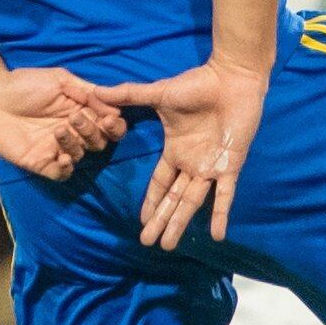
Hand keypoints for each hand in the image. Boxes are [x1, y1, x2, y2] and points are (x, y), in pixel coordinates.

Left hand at [0, 66, 124, 180]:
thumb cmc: (25, 84)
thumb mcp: (60, 80)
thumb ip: (87, 91)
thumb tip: (114, 105)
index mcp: (82, 112)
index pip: (108, 126)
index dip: (114, 126)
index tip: (108, 119)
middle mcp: (73, 132)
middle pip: (99, 142)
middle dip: (93, 132)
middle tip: (75, 118)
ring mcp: (56, 148)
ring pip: (81, 155)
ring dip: (75, 144)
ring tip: (59, 129)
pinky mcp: (40, 161)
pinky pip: (61, 173)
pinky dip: (66, 167)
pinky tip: (62, 156)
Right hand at [94, 56, 266, 248]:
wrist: (230, 78)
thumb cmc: (196, 85)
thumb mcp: (157, 94)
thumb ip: (128, 95)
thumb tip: (95, 91)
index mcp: (176, 151)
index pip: (160, 183)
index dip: (151, 202)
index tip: (140, 221)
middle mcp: (192, 163)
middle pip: (173, 199)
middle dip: (160, 221)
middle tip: (148, 244)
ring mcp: (211, 166)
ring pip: (192, 202)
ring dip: (180, 223)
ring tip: (168, 245)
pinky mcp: (230, 164)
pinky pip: (224, 194)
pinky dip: (220, 213)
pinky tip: (216, 235)